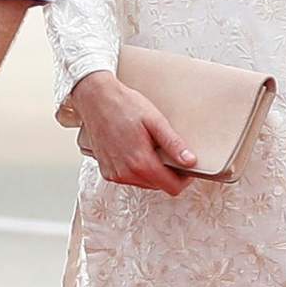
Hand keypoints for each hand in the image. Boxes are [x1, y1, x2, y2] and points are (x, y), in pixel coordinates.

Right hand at [71, 71, 195, 195]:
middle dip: (168, 173)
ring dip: (152, 171)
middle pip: (159, 186)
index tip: (186, 165)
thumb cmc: (124, 106)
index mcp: (141, 162)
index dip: (184, 178)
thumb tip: (190, 161)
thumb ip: (173, 144)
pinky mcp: (106, 171)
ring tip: (149, 147)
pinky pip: (129, 178)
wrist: (95, 99)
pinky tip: (134, 150)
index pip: (172, 187)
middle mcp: (126, 173)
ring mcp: (115, 174)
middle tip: (167, 150)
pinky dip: (136, 169)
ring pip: (144, 183)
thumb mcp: (155, 121)